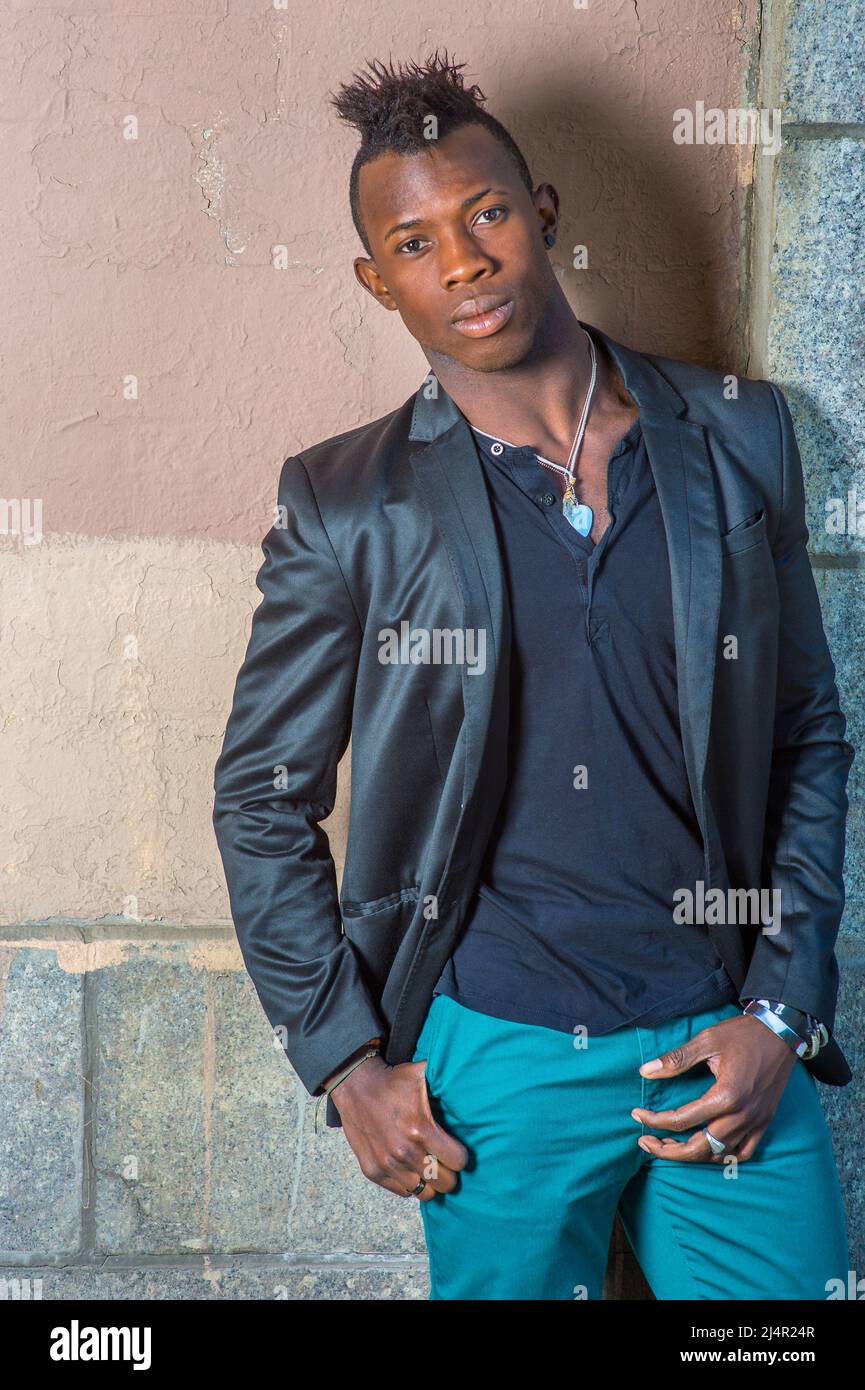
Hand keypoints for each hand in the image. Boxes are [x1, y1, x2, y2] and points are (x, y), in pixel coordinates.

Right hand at [329, 1054, 468, 1199]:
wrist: (355, 1086)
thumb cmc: (393, 1080)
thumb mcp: (423, 1073)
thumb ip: (447, 1079)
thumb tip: (473, 1081)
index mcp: (420, 1128)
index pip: (457, 1161)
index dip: (460, 1155)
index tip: (455, 1148)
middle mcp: (404, 1151)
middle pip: (445, 1183)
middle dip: (448, 1172)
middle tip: (444, 1160)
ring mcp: (387, 1164)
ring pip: (425, 1193)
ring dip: (430, 1181)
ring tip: (428, 1166)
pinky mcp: (372, 1171)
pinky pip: (403, 1192)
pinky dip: (409, 1183)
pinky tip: (410, 1167)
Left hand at [630, 1013, 797, 1162]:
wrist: (781, 1032)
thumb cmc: (743, 1034)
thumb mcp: (706, 1041)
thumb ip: (676, 1059)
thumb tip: (645, 1072)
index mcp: (726, 1096)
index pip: (681, 1120)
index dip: (654, 1120)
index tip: (636, 1115)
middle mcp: (741, 1116)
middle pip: (699, 1148)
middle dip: (667, 1150)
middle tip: (645, 1141)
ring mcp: (755, 1122)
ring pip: (719, 1154)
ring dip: (692, 1155)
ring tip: (670, 1145)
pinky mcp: (764, 1122)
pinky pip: (743, 1153)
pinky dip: (722, 1157)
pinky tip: (705, 1150)